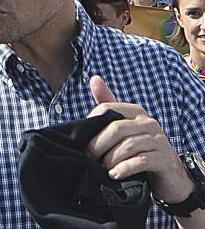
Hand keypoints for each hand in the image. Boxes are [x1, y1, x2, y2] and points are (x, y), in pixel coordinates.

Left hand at [86, 75, 193, 202]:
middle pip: (116, 129)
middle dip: (98, 144)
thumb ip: (108, 106)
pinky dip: (125, 168)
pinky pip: (141, 161)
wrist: (170, 175)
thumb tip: (94, 78)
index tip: (82, 138)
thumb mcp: (124, 127)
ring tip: (101, 168)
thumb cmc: (140, 149)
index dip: (91, 123)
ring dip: (110, 158)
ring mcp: (158, 140)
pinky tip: (114, 174)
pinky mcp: (164, 159)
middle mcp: (148, 122)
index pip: (106, 109)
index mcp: (135, 111)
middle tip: (89, 157)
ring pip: (128, 146)